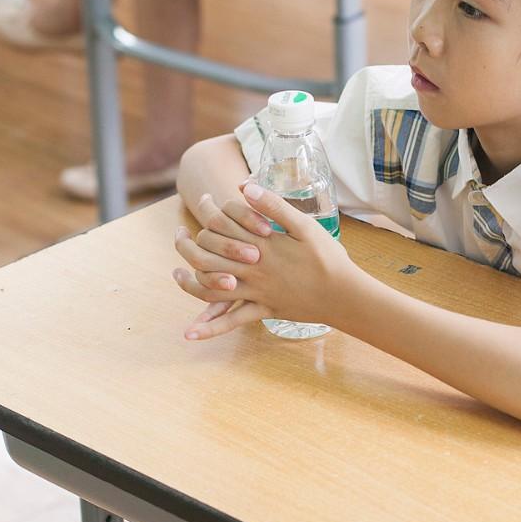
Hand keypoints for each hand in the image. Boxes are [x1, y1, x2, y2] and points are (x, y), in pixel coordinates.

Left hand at [172, 182, 356, 337]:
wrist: (343, 294)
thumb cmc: (327, 257)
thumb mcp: (304, 225)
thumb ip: (274, 206)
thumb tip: (244, 187)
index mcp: (260, 244)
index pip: (221, 224)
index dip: (208, 209)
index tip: (204, 200)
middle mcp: (252, 269)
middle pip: (206, 255)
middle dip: (187, 243)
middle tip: (180, 234)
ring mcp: (255, 292)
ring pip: (210, 288)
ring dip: (187, 282)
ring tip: (176, 274)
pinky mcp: (262, 310)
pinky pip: (232, 322)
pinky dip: (210, 328)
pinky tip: (189, 334)